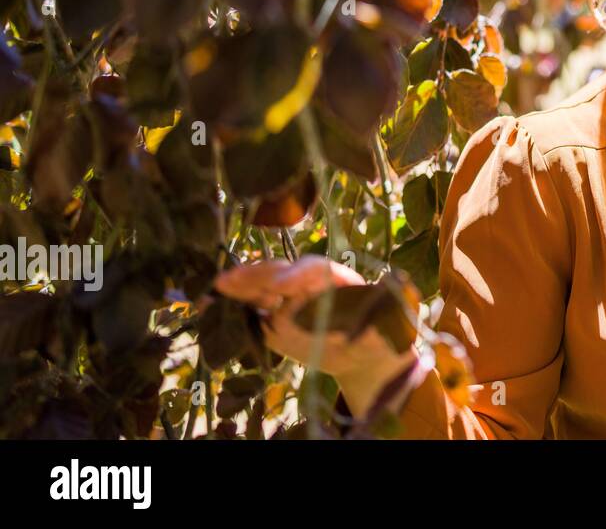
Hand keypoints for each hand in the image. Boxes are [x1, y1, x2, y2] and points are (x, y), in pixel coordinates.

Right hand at [213, 257, 418, 417]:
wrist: (359, 352)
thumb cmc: (377, 336)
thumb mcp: (382, 332)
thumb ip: (375, 328)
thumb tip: (374, 326)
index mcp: (336, 279)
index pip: (314, 269)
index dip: (296, 275)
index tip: (280, 288)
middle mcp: (307, 284)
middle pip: (279, 272)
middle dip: (255, 276)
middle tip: (228, 282)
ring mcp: (287, 299)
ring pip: (259, 287)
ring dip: (235, 287)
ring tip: (211, 291)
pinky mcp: (272, 318)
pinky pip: (249, 309)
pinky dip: (228, 307)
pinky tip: (206, 307)